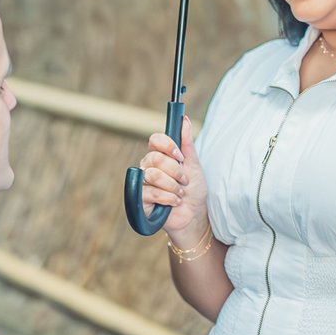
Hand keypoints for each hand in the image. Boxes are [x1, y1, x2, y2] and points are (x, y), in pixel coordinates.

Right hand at [137, 116, 209, 244]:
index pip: (155, 140)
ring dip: (172, 186)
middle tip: (185, 181)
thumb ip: (187, 143)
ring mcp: (143, 183)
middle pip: (154, 158)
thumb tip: (185, 119)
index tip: (180, 156)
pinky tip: (173, 203)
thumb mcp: (194, 164)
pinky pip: (150, 193)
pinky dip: (167, 198)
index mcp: (161, 155)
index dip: (167, 145)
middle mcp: (149, 167)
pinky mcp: (140, 200)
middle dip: (175, 171)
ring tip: (181, 194)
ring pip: (152, 175)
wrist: (195, 216)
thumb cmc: (194, 190)